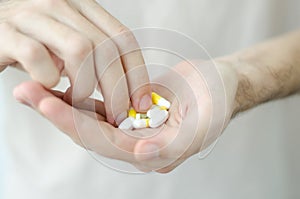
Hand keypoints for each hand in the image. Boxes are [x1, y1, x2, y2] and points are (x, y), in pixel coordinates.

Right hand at [0, 0, 151, 122]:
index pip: (123, 39)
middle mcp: (61, 5)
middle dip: (116, 89)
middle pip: (106, 48)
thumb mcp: (70, 44)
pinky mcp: (6, 32)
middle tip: (117, 114)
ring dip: (85, 86)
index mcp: (83, 7)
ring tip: (77, 99)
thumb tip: (127, 91)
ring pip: (79, 50)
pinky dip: (48, 79)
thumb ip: (97, 57)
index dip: (137, 73)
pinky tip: (46, 84)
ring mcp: (33, 15)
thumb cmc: (35, 41)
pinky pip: (37, 57)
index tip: (140, 101)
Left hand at [13, 60, 237, 172]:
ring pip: (88, 120)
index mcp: (155, 152)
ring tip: (30, 88)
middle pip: (89, 133)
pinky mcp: (127, 110)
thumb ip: (175, 144)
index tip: (46, 103)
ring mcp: (131, 128)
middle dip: (57, 114)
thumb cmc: (218, 100)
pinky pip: (97, 106)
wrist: (217, 83)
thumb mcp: (206, 121)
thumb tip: (141, 154)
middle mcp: (138, 144)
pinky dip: (76, 97)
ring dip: (60, 104)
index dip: (77, 125)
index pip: (108, 143)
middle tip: (26, 93)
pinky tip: (55, 86)